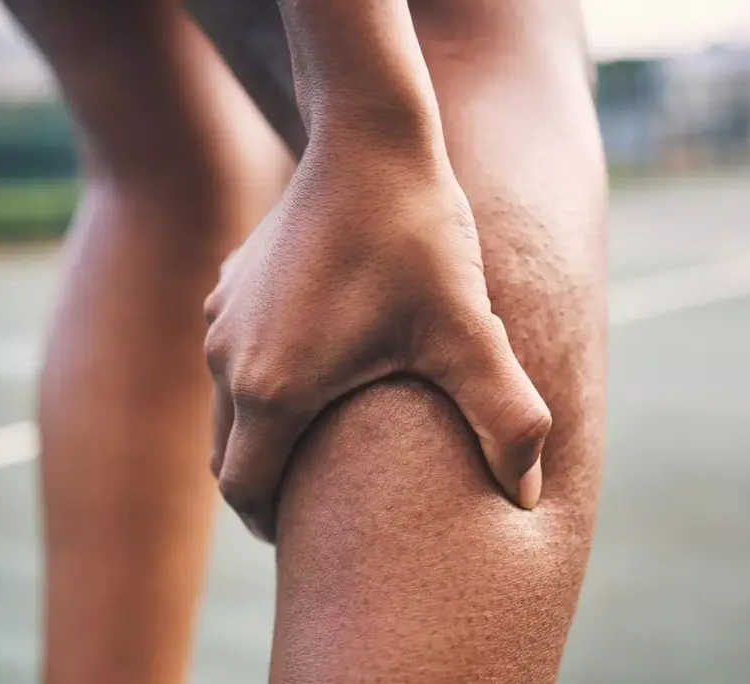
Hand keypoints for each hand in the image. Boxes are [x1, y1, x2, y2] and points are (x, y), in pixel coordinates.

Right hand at [204, 138, 550, 540]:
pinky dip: (255, 384)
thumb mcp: (467, 333)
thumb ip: (505, 420)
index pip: (246, 492)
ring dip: (260, 434)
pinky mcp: (227, 288)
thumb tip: (529, 496)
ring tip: (315, 437)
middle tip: (312, 499)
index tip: (304, 533)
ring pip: (226, 409)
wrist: (369, 144)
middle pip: (227, 458)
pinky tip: (310, 365)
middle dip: (264, 488)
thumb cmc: (416, 240)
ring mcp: (220, 321)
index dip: (272, 524)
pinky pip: (229, 358)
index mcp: (272, 391)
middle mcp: (228, 361)